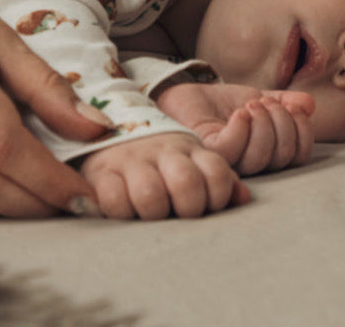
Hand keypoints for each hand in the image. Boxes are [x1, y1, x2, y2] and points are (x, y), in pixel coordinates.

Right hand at [80, 132, 247, 219]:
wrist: (106, 130)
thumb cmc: (159, 160)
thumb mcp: (191, 162)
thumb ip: (220, 180)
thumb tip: (243, 198)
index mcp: (191, 149)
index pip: (218, 173)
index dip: (218, 197)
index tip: (207, 206)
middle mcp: (163, 151)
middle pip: (187, 183)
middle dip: (188, 208)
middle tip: (180, 214)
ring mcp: (131, 159)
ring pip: (150, 195)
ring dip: (154, 213)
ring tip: (151, 214)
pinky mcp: (100, 171)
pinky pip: (114, 199)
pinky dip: (122, 212)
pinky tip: (126, 210)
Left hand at [156, 83, 314, 174]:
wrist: (188, 93)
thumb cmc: (223, 102)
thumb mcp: (261, 97)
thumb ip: (286, 102)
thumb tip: (309, 106)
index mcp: (268, 152)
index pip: (298, 156)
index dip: (304, 133)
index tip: (295, 108)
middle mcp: (250, 163)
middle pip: (281, 157)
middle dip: (282, 123)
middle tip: (266, 103)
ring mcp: (229, 162)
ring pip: (259, 157)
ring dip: (263, 124)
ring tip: (252, 105)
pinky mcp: (208, 153)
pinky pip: (232, 149)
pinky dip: (242, 128)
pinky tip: (239, 112)